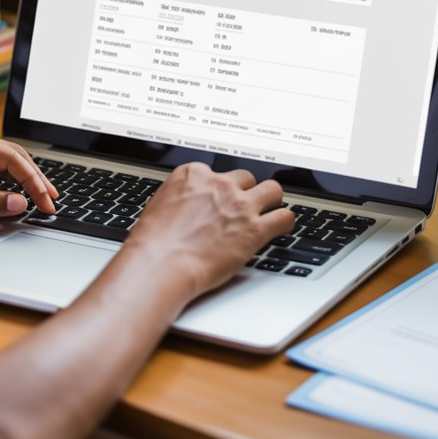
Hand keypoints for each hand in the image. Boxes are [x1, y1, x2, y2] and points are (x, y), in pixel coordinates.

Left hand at [0, 128, 57, 225]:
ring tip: (41, 197)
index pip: (14, 161)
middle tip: (53, 202)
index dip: (35, 184)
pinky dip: (7, 178)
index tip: (47, 204)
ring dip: (23, 178)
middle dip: (36, 179)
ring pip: (4, 160)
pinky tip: (15, 192)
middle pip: (14, 156)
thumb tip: (19, 203)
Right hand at [124, 162, 293, 297]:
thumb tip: (189, 206)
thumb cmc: (152, 242)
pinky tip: (280, 227)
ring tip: (269, 212)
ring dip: (270, 202)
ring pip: (272, 190)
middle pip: (246, 179)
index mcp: (193, 174)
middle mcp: (219, 184)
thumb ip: (182, 198)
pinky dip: (285, 222)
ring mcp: (239, 205)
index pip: (219, 173)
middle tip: (243, 209)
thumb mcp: (161, 205)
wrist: (159, 265)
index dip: (222, 189)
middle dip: (246, 193)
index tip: (223, 199)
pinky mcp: (254, 228)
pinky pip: (284, 217)